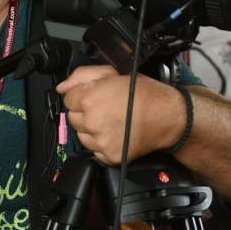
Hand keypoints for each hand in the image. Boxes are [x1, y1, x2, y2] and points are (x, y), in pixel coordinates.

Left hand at [56, 64, 185, 163]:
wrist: (168, 116)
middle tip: (105, 107)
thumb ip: (83, 76)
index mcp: (90, 98)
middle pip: (73, 117)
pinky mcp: (109, 156)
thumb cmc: (145, 94)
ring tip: (112, 121)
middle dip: (85, 112)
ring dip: (91, 129)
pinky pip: (94, 150)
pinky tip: (116, 133)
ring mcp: (100, 141)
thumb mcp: (113, 73)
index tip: (96, 96)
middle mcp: (92, 121)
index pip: (69, 98)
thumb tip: (62, 87)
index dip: (83, 95)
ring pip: (81, 135)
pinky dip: (102, 143)